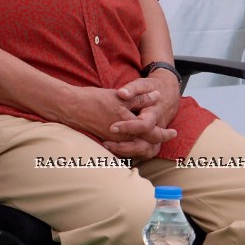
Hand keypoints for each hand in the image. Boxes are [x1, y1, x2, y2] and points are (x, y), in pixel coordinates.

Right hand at [61, 86, 175, 146]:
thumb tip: (156, 96)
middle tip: (167, 136)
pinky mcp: (105, 140)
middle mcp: (123, 136)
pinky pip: (124, 148)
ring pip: (136, 148)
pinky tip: (133, 139)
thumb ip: (139, 98)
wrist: (70, 107)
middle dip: (158, 141)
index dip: (164, 133)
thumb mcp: (119, 96)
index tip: (173, 132)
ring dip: (146, 145)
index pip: (153, 133)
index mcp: (129, 125)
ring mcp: (113, 140)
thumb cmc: (93, 100)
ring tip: (153, 139)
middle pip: (146, 144)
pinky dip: (132, 146)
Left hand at [103, 76, 179, 158]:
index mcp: (154, 114)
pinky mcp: (152, 139)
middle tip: (106, 143)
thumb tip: (121, 93)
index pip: (144, 125)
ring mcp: (156, 135)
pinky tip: (114, 149)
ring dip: (128, 153)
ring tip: (108, 147)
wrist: (167, 92)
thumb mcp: (144, 84)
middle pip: (146, 145)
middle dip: (125, 147)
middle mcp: (157, 128)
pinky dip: (131, 153)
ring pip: (146, 152)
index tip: (112, 127)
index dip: (128, 127)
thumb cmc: (152, 88)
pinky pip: (144, 152)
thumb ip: (132, 88)